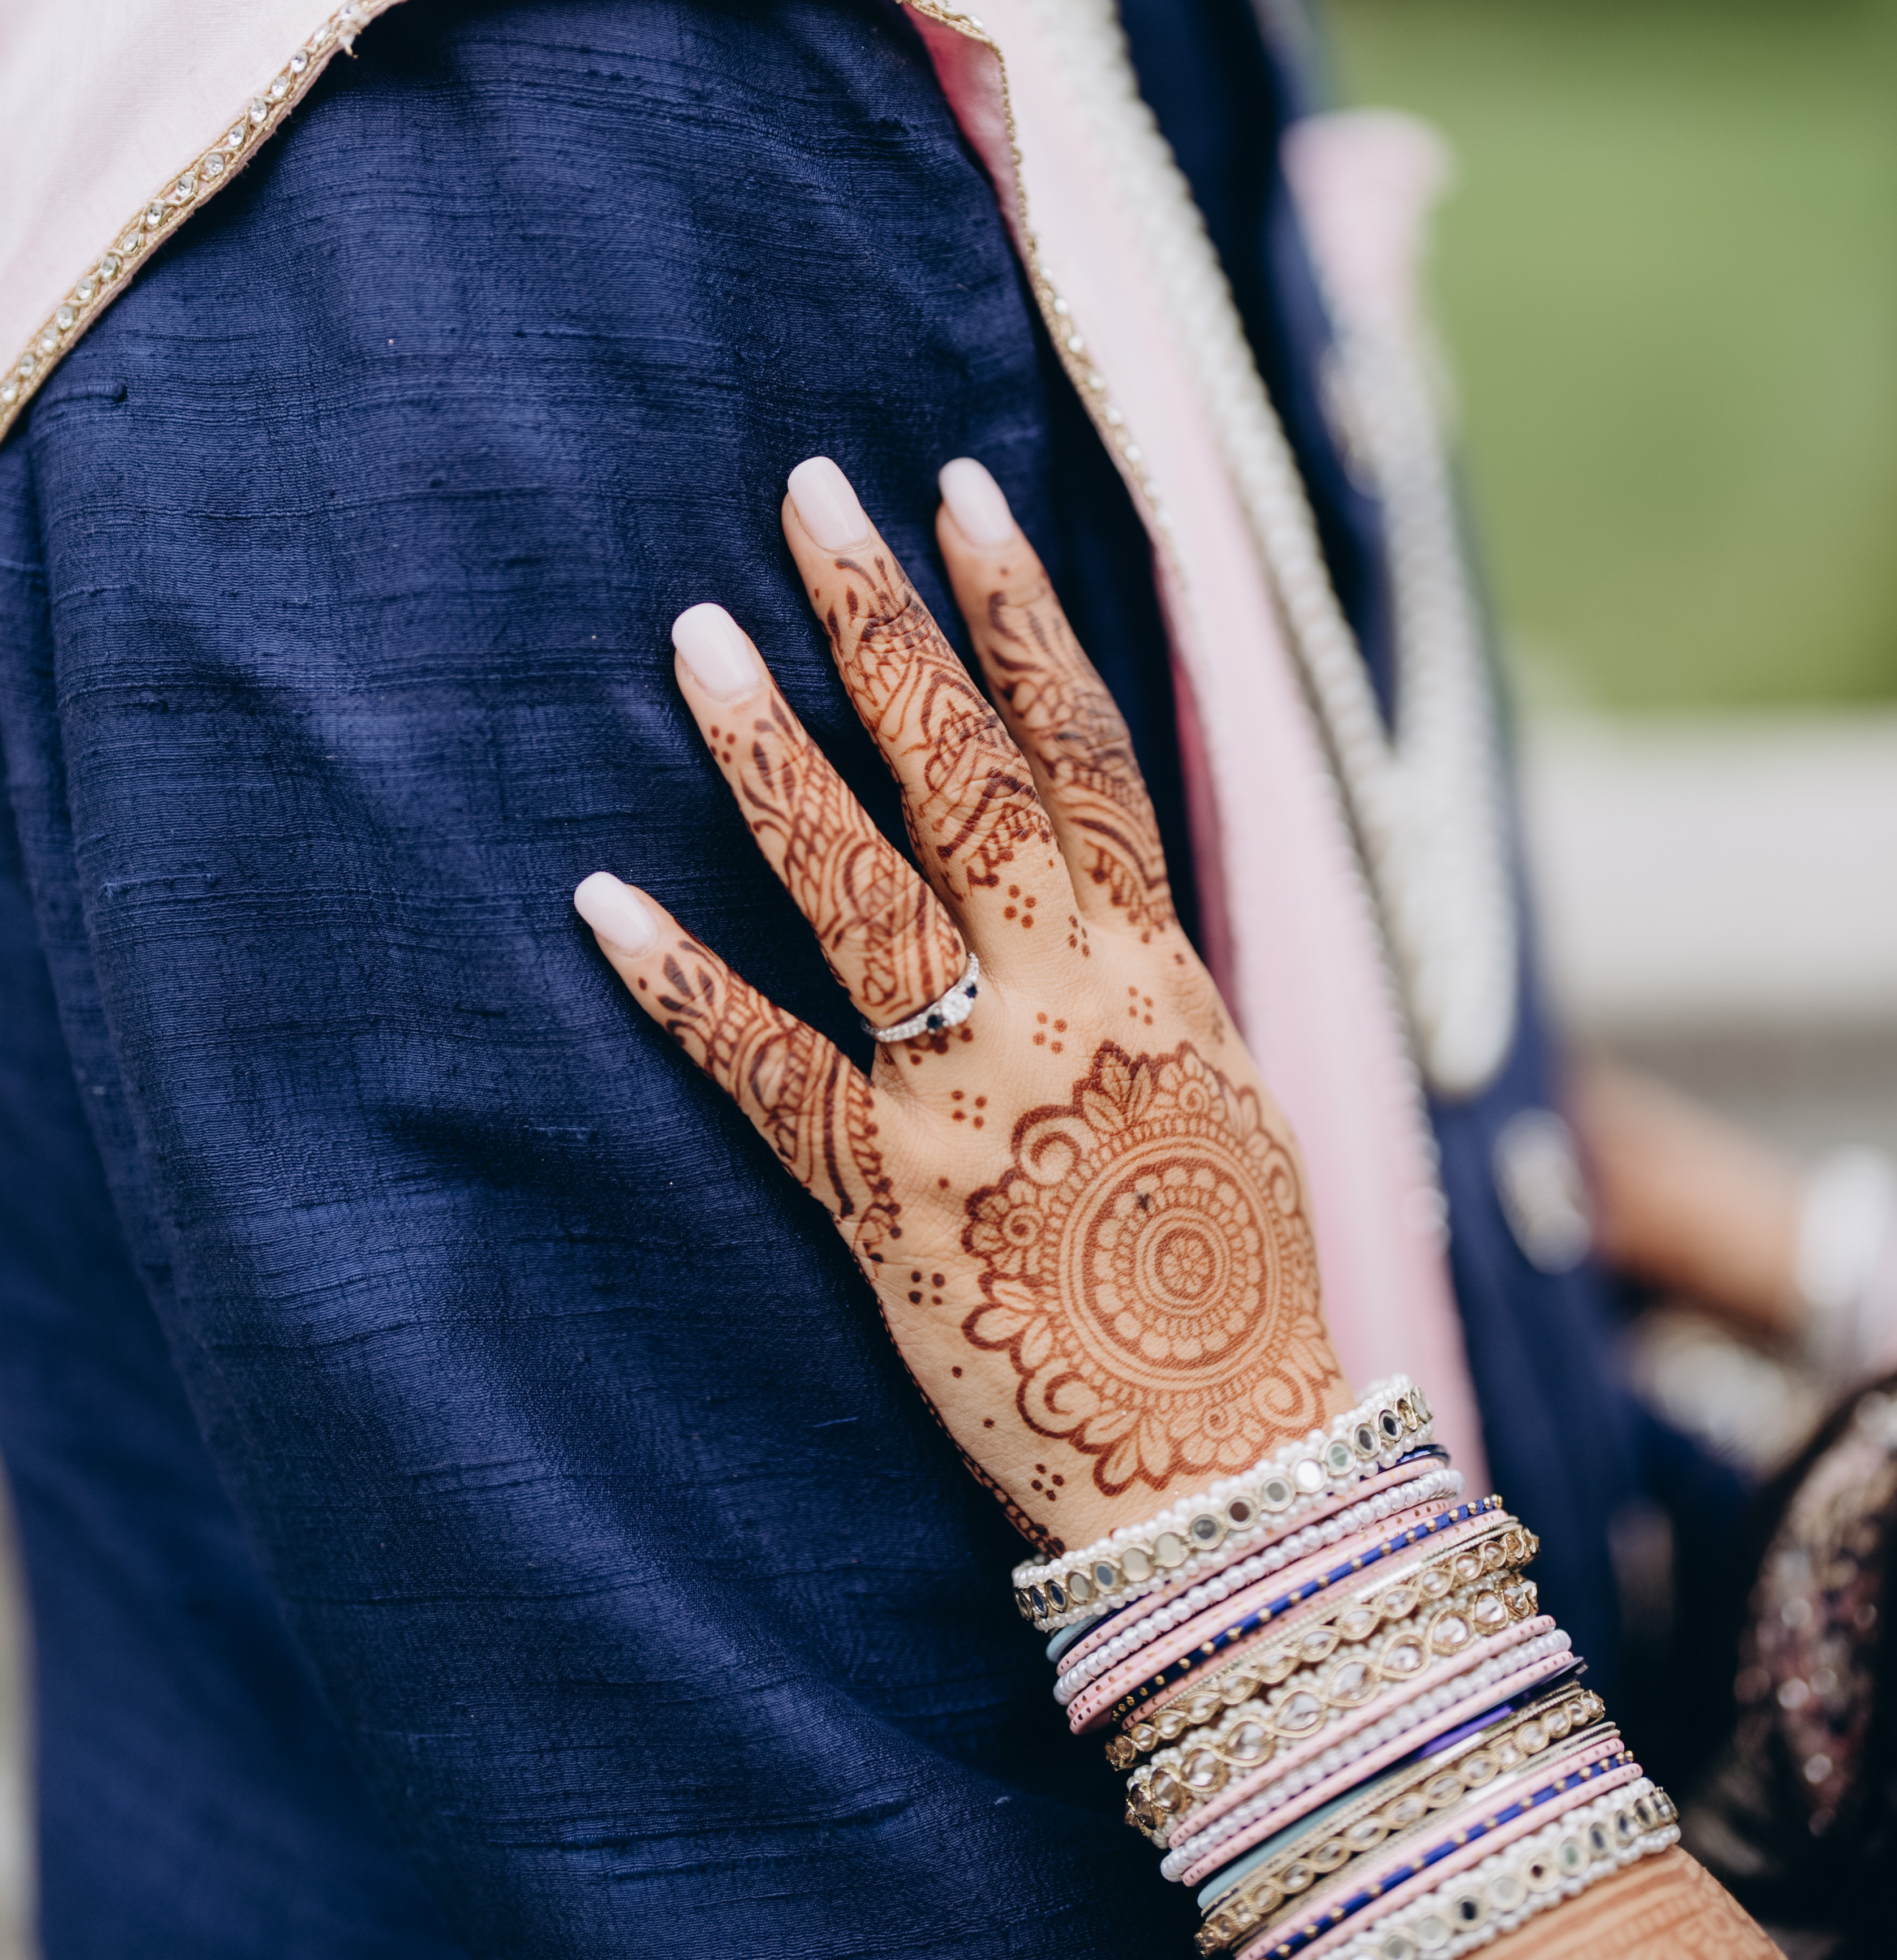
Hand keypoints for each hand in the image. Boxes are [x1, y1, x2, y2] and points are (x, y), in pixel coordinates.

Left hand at [575, 454, 1348, 1552]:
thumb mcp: (1219, 1085)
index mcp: (1151, 969)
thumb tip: (1103, 874)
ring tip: (697, 637)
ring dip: (772, 755)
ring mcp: (968, 1093)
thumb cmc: (1231, 1278)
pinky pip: (766, 1071)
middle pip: (966, 775)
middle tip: (808, 497)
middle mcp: (1063, 1002)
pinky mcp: (884, 1198)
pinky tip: (601, 900)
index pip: (1081, 749)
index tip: (956, 497)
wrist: (1226, 1463)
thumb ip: (1150, 971)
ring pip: (858, 887)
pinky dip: (682, 985)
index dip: (1019, 614)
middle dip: (883, 625)